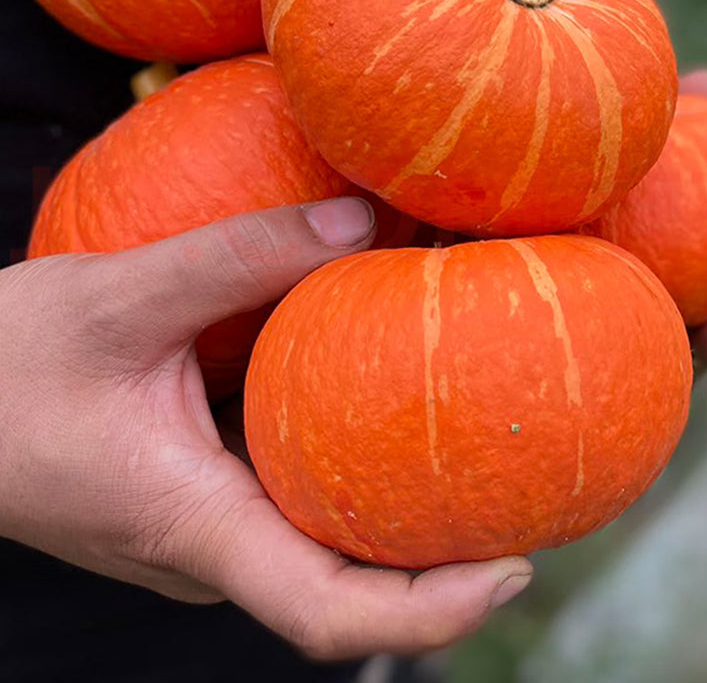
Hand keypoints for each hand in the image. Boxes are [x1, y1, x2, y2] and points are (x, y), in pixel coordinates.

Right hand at [0, 197, 530, 659]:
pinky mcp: (194, 493)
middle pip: (349, 581)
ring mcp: (203, 524)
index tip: (515, 569)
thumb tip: (360, 221)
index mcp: (192, 524)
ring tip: (469, 430)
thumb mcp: (119, 296)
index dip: (433, 613)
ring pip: (318, 535)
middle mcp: (210, 546)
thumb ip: (239, 256)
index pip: (329, 617)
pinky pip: (285, 490)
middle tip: (523, 477)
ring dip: (394, 499)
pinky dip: (339, 456)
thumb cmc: (4, 366)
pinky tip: (370, 394)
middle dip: (444, 548)